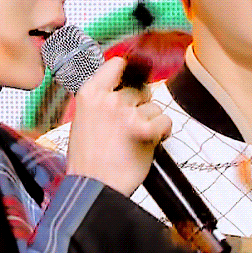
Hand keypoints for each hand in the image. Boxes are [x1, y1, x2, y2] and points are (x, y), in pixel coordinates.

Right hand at [66, 57, 171, 195]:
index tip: (133, 78)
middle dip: (141, 105)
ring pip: (154, 107)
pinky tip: (151, 142)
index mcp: (90, 94)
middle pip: (141, 89)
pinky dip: (163, 132)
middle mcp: (108, 100)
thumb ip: (102, 100)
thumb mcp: (84, 120)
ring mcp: (127, 114)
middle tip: (131, 125)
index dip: (129, 72)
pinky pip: (165, 121)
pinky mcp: (144, 130)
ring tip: (136, 139)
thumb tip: (125, 87)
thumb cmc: (89, 160)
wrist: (93, 188)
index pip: (117, 65)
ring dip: (151, 122)